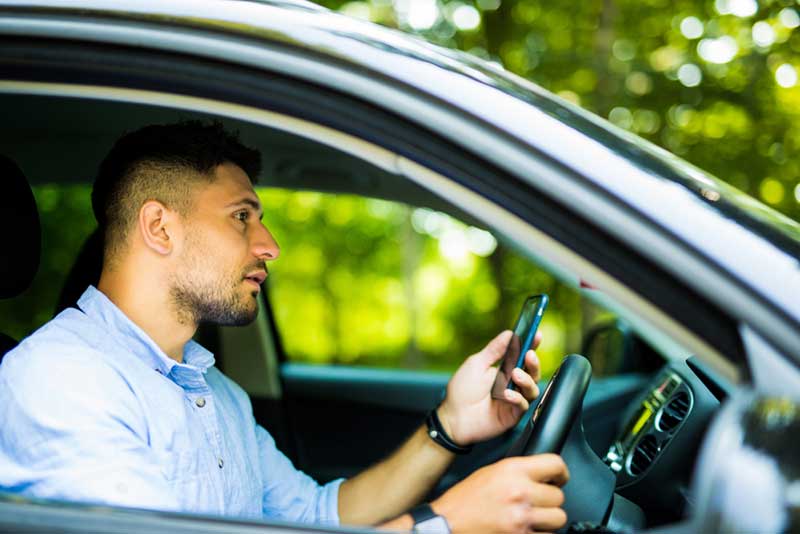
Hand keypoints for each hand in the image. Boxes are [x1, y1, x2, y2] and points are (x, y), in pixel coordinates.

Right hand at [432, 454, 568, 532]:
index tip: (559, 478)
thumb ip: (519, 472)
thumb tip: (541, 475)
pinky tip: (525, 528)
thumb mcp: (492, 472)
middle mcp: (520, 492)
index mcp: (513, 470)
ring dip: (548, 520)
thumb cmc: (466, 500)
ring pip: (558, 518)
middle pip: (559, 496)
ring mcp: (522, 517)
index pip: (555, 464)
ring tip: (532, 517)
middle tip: (536, 502)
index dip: (561, 473)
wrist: (450, 523)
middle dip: (549, 500)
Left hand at [438, 330, 541, 445]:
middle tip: (529, 355)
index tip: (537, 334)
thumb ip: (494, 350)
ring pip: (532, 389)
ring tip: (515, 374)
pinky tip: (507, 394)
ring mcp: (513, 400)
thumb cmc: (462, 390)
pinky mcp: (512, 415)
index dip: (532, 345)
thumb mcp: (477, 364)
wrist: (452, 417)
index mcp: (505, 370)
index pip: (523, 356)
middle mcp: (512, 384)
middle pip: (533, 373)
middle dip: (534, 363)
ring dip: (527, 380)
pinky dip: (517, 398)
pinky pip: (523, 406)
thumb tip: (509, 333)